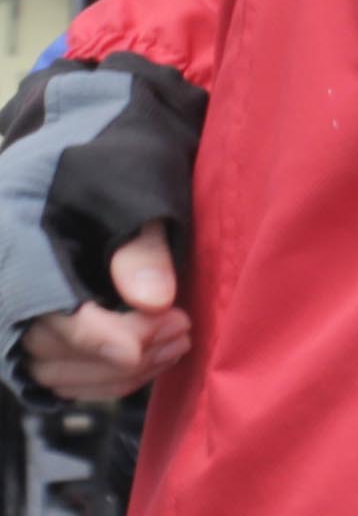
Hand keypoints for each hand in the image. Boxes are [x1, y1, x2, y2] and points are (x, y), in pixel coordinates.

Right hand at [2, 56, 205, 403]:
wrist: (88, 137)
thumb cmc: (112, 156)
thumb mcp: (132, 184)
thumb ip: (140, 245)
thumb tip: (153, 302)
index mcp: (16, 241)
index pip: (47, 308)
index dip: (98, 337)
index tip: (145, 347)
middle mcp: (7, 279)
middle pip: (51, 348)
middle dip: (122, 353)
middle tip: (181, 331)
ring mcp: (15, 306)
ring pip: (55, 370)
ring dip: (119, 372)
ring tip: (176, 342)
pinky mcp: (33, 325)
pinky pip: (58, 374)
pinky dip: (104, 378)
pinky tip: (153, 359)